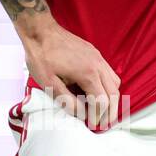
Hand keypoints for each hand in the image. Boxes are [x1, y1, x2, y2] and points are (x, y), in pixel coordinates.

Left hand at [17, 15, 121, 130]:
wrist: (40, 30)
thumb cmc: (42, 56)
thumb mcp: (48, 83)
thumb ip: (67, 101)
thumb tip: (82, 115)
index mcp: (87, 74)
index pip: (102, 102)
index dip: (98, 117)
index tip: (91, 126)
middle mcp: (98, 65)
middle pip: (114, 94)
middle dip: (110, 112)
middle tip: (102, 124)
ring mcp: (98, 58)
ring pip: (115, 83)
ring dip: (111, 99)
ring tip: (100, 110)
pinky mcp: (95, 54)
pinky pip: (109, 73)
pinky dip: (108, 86)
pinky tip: (96, 92)